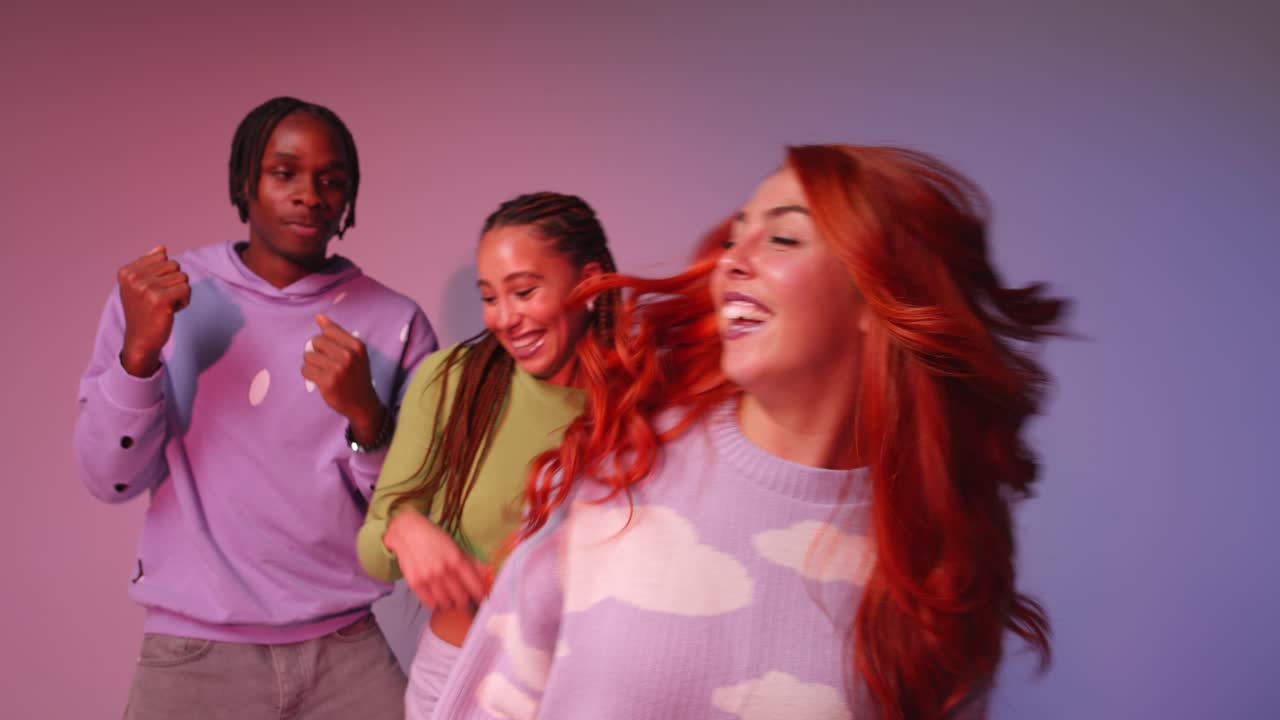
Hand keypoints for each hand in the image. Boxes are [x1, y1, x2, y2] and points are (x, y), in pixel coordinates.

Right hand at [117, 246, 190, 376]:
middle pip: (174, 265)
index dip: (165, 274)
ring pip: (183, 277)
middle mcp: (133, 278)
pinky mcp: (159, 299)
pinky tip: (172, 311)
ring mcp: (145, 288)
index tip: (153, 290)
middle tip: (161, 299)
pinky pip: (186, 289)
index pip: (162, 256)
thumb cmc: (144, 312)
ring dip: (180, 292)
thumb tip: (162, 248)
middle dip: (174, 282)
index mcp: (126, 272)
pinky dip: (184, 301)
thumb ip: (149, 266)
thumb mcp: (139, 287)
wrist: (141, 340)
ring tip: (166, 305)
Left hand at [303, 314, 382, 437]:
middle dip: (317, 351)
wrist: (362, 403)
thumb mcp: (354, 352)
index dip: (325, 340)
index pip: (328, 330)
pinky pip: (306, 370)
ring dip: (312, 364)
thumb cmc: (355, 375)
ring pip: (308, 356)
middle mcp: (348, 356)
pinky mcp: (327, 382)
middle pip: (316, 341)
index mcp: (357, 346)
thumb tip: (319, 317)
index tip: (331, 351)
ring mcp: (338, 369)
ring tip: (322, 371)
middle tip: (326, 363)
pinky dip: (308, 374)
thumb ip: (337, 333)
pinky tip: (318, 379)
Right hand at [383, 510, 487, 610]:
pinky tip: (437, 597)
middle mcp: (443, 571)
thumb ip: (472, 563)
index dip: (481, 596)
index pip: (475, 586)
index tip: (483, 599)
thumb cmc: (434, 538)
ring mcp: (428, 578)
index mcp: (457, 560)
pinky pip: (430, 603)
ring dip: (451, 603)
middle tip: (465, 599)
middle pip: (461, 598)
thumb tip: (488, 575)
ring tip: (451, 599)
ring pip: (446, 603)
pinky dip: (436, 603)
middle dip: (465, 600)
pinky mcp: (415, 584)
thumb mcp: (456, 547)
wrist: (407, 532)